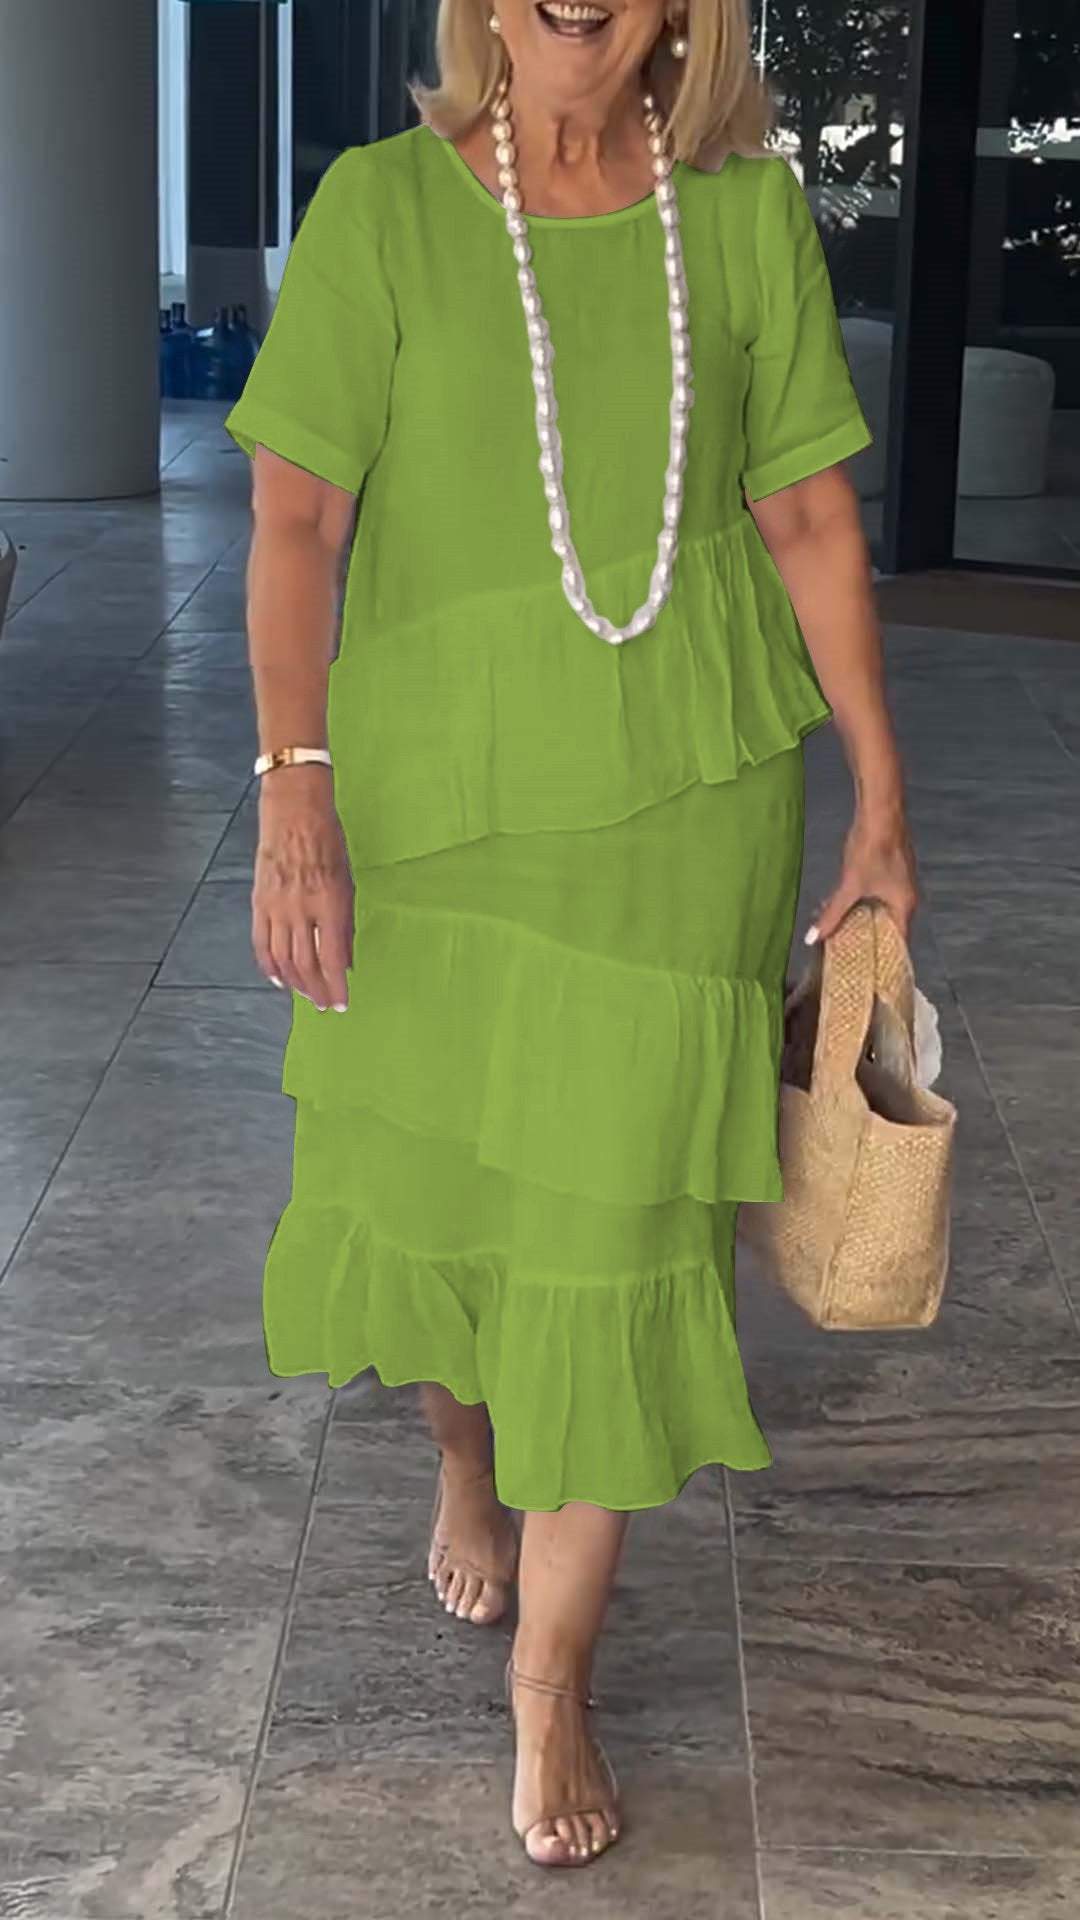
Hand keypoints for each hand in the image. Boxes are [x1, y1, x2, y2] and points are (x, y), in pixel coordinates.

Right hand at [251, 766, 353, 1010]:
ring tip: (305, 994)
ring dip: (295, 982)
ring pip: (282, 958)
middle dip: (316, 989)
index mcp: (329, 902)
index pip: (332, 958)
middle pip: (306, 964)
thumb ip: (345, 922)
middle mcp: (301, 908)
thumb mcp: (347, 880)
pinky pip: (262, 942)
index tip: (342, 1002)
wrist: (293, 809)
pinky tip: (278, 979)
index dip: (336, 985)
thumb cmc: (327, 838)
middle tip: (324, 1004)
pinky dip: (269, 965)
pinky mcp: (259, 901)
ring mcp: (276, 906)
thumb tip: (346, 958)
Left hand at [808, 806, 917, 946]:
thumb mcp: (849, 886)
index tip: (865, 969)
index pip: (898, 943)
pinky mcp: (893, 870)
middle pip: (888, 927)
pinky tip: (843, 904)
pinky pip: (879, 896)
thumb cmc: (871, 852)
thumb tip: (812, 939)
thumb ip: (832, 914)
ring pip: (881, 910)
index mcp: (904, 906)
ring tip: (839, 930)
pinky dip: (863, 903)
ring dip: (862, 919)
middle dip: (866, 937)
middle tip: (846, 951)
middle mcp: (908, 898)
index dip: (882, 957)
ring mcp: (901, 883)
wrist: (881, 812)